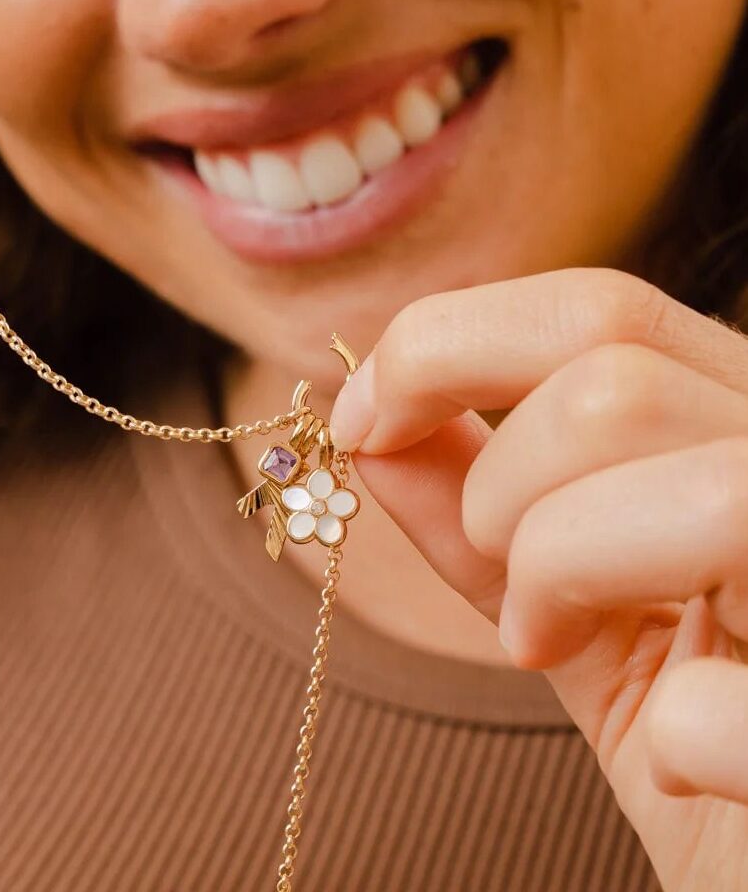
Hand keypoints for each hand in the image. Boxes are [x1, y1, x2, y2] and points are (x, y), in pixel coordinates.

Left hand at [330, 268, 747, 891]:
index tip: (360, 420)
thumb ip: (480, 509)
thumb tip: (365, 421)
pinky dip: (667, 740)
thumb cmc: (701, 745)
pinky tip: (687, 762)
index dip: (447, 346)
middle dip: (504, 490)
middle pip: (616, 382)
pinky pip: (713, 706)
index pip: (603, 310)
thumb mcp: (577, 611)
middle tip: (513, 586)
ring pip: (689, 490)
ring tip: (564, 650)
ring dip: (562, 577)